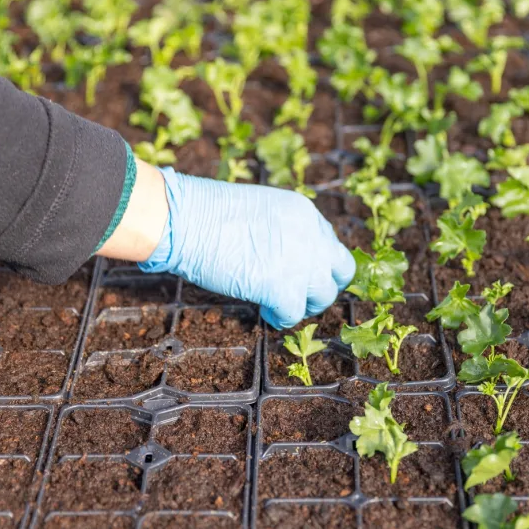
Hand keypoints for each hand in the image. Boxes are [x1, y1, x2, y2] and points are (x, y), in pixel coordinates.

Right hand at [139, 167, 355, 328]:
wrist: (188, 220)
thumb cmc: (208, 213)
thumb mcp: (261, 210)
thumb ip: (282, 231)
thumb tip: (283, 256)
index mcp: (306, 213)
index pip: (329, 242)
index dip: (314, 260)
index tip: (298, 269)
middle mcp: (312, 237)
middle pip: (340, 271)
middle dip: (321, 285)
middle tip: (298, 292)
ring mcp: (302, 264)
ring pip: (324, 296)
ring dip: (303, 304)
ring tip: (279, 304)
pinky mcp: (284, 289)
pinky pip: (295, 315)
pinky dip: (281, 318)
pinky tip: (266, 313)